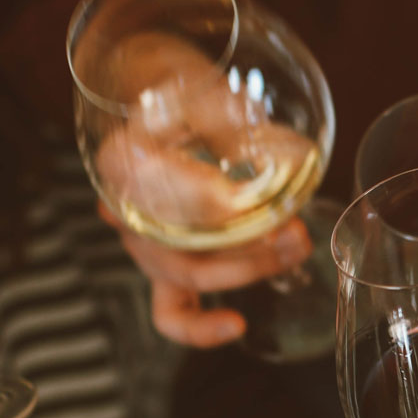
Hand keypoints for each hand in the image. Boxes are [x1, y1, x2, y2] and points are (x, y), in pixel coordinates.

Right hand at [83, 30, 318, 346]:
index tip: (245, 200)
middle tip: (294, 233)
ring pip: (186, 278)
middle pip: (181, 249)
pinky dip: (200, 327)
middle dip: (247, 250)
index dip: (207, 200)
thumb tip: (281, 158)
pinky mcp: (164, 265)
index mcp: (122, 160)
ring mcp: (144, 242)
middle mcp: (125, 210)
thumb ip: (229, 119)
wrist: (154, 94)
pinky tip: (235, 325)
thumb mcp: (201, 90)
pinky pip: (172, 313)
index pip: (162, 191)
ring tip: (293, 250)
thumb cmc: (180, 90)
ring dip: (246, 271)